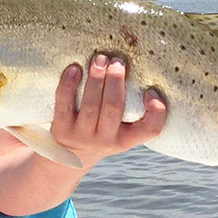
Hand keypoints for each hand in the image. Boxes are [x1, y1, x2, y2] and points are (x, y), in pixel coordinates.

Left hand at [50, 54, 166, 169]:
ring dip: (96, 79)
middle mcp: (105, 140)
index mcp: (126, 139)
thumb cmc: (100, 133)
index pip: (151, 129)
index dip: (156, 111)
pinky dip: (69, 85)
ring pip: (91, 105)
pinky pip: (65, 104)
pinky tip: (74, 68)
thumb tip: (131, 66)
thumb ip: (130, 108)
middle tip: (117, 61)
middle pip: (113, 108)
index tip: (151, 91)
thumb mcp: (119, 131)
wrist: (68, 158)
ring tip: (99, 59)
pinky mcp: (61, 130)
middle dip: (116, 81)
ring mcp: (81, 136)